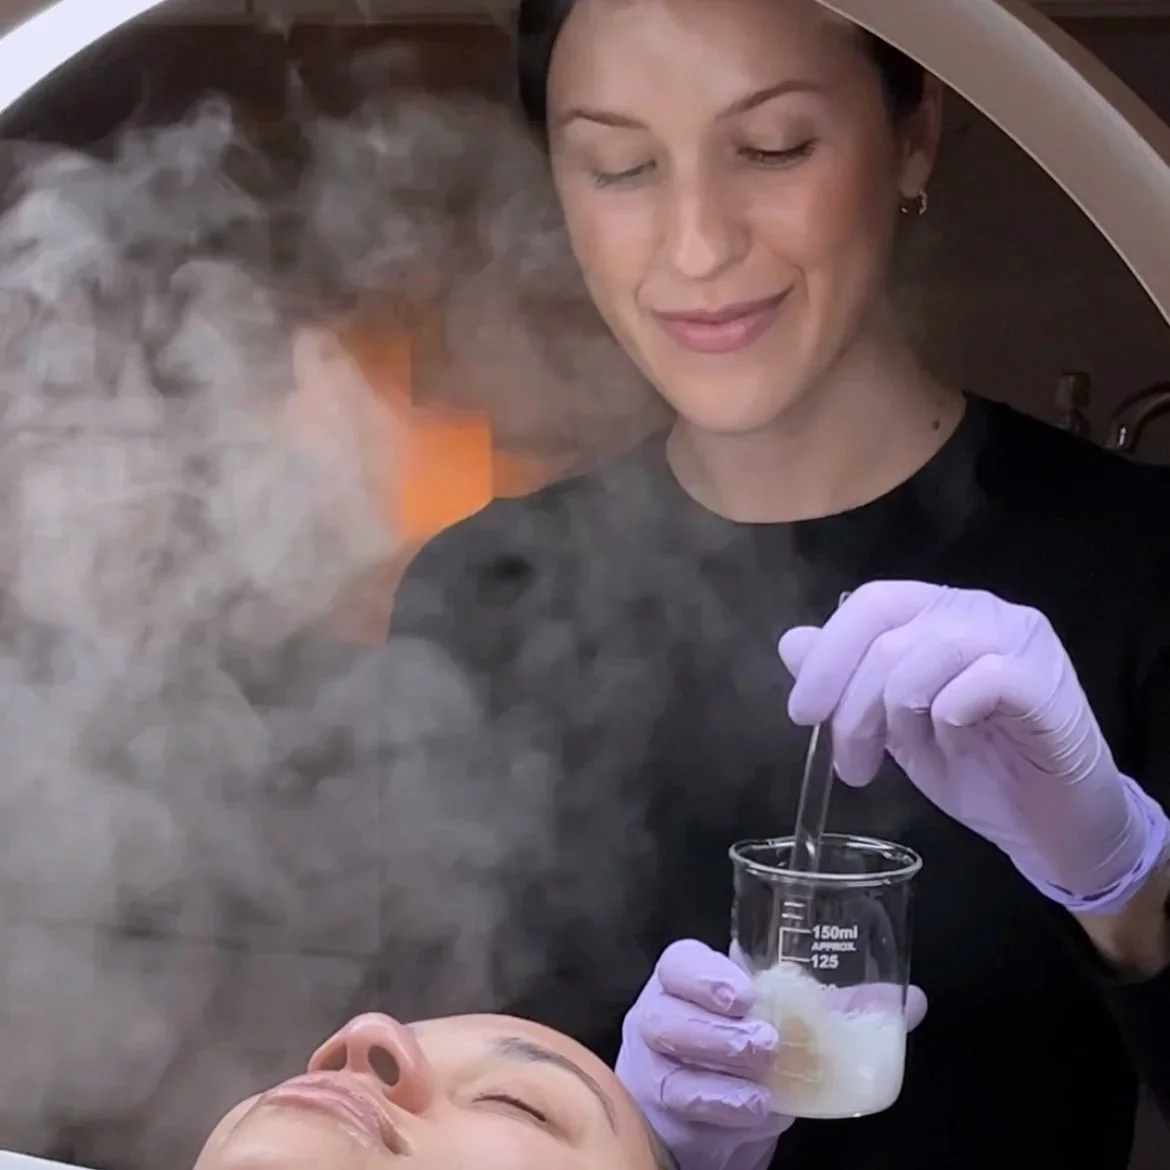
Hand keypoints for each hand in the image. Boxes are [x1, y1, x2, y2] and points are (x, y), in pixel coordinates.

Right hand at [615, 941, 926, 1169]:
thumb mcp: (787, 1022)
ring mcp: (656, 1065)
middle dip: (717, 1030)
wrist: (709, 1110)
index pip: (680, 963)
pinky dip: (723, 1107)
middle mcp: (661, 1016)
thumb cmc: (746, 1047)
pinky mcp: (664, 1109)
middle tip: (767, 1042)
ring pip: (670, 1063)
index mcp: (688, 981)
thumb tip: (910, 999)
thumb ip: (841, 1009)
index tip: (745, 993)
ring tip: (764, 1083)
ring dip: (720, 1071)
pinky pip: (685, 1107)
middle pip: (666, 1013)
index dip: (705, 974)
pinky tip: (754, 1110)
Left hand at [779, 582, 1168, 912]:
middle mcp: (978, 610)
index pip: (871, 604)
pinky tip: (956, 743)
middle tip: (850, 764)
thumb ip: (848, 682)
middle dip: (853, 706)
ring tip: (899, 760)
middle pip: (889, 636)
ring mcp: (1018, 637)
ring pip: (927, 653)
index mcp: (937, 611)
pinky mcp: (1047, 679)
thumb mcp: (893, 726)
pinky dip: (950, 717)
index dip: (828, 655)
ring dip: (896, 716)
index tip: (801, 714)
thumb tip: (790, 643)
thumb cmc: (975, 766)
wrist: (1051, 823)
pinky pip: (980, 680)